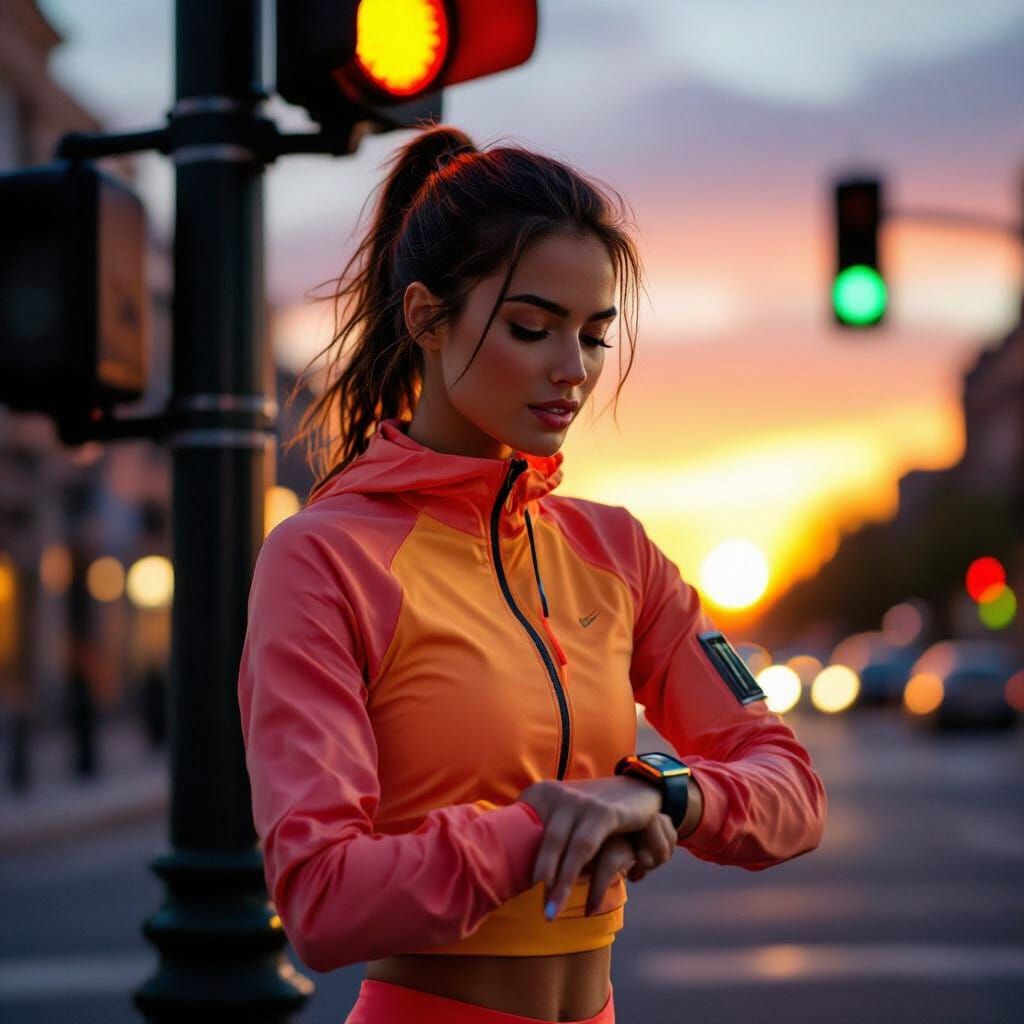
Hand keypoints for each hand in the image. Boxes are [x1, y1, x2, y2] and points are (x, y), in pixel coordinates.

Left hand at [518, 776, 662, 918]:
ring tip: (552, 913)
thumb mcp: (564, 814)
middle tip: (534, 910)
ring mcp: (584, 802)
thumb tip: (510, 861)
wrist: (638, 786)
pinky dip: (592, 882)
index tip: (508, 892)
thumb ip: (542, 830)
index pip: (524, 831)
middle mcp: (561, 796)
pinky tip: (589, 906)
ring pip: (571, 849)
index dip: (517, 862)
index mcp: (543, 794)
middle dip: (541, 878)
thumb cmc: (592, 812)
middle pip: (547, 842)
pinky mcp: (606, 812)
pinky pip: (592, 850)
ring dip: (561, 884)